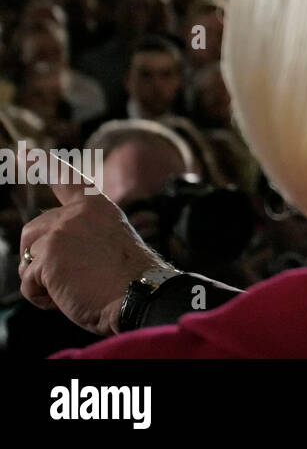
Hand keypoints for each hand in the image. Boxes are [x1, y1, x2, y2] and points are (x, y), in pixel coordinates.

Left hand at [19, 179, 170, 335]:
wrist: (140, 292)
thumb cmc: (128, 279)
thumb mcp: (108, 245)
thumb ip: (80, 238)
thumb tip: (38, 258)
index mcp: (96, 206)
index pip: (65, 180)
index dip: (42, 164)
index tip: (23, 152)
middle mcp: (75, 213)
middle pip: (31, 232)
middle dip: (36, 258)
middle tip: (65, 277)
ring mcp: (59, 233)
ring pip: (26, 259)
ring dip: (41, 280)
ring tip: (71, 289)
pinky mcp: (47, 257)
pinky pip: (27, 283)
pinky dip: (41, 297)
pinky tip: (65, 298)